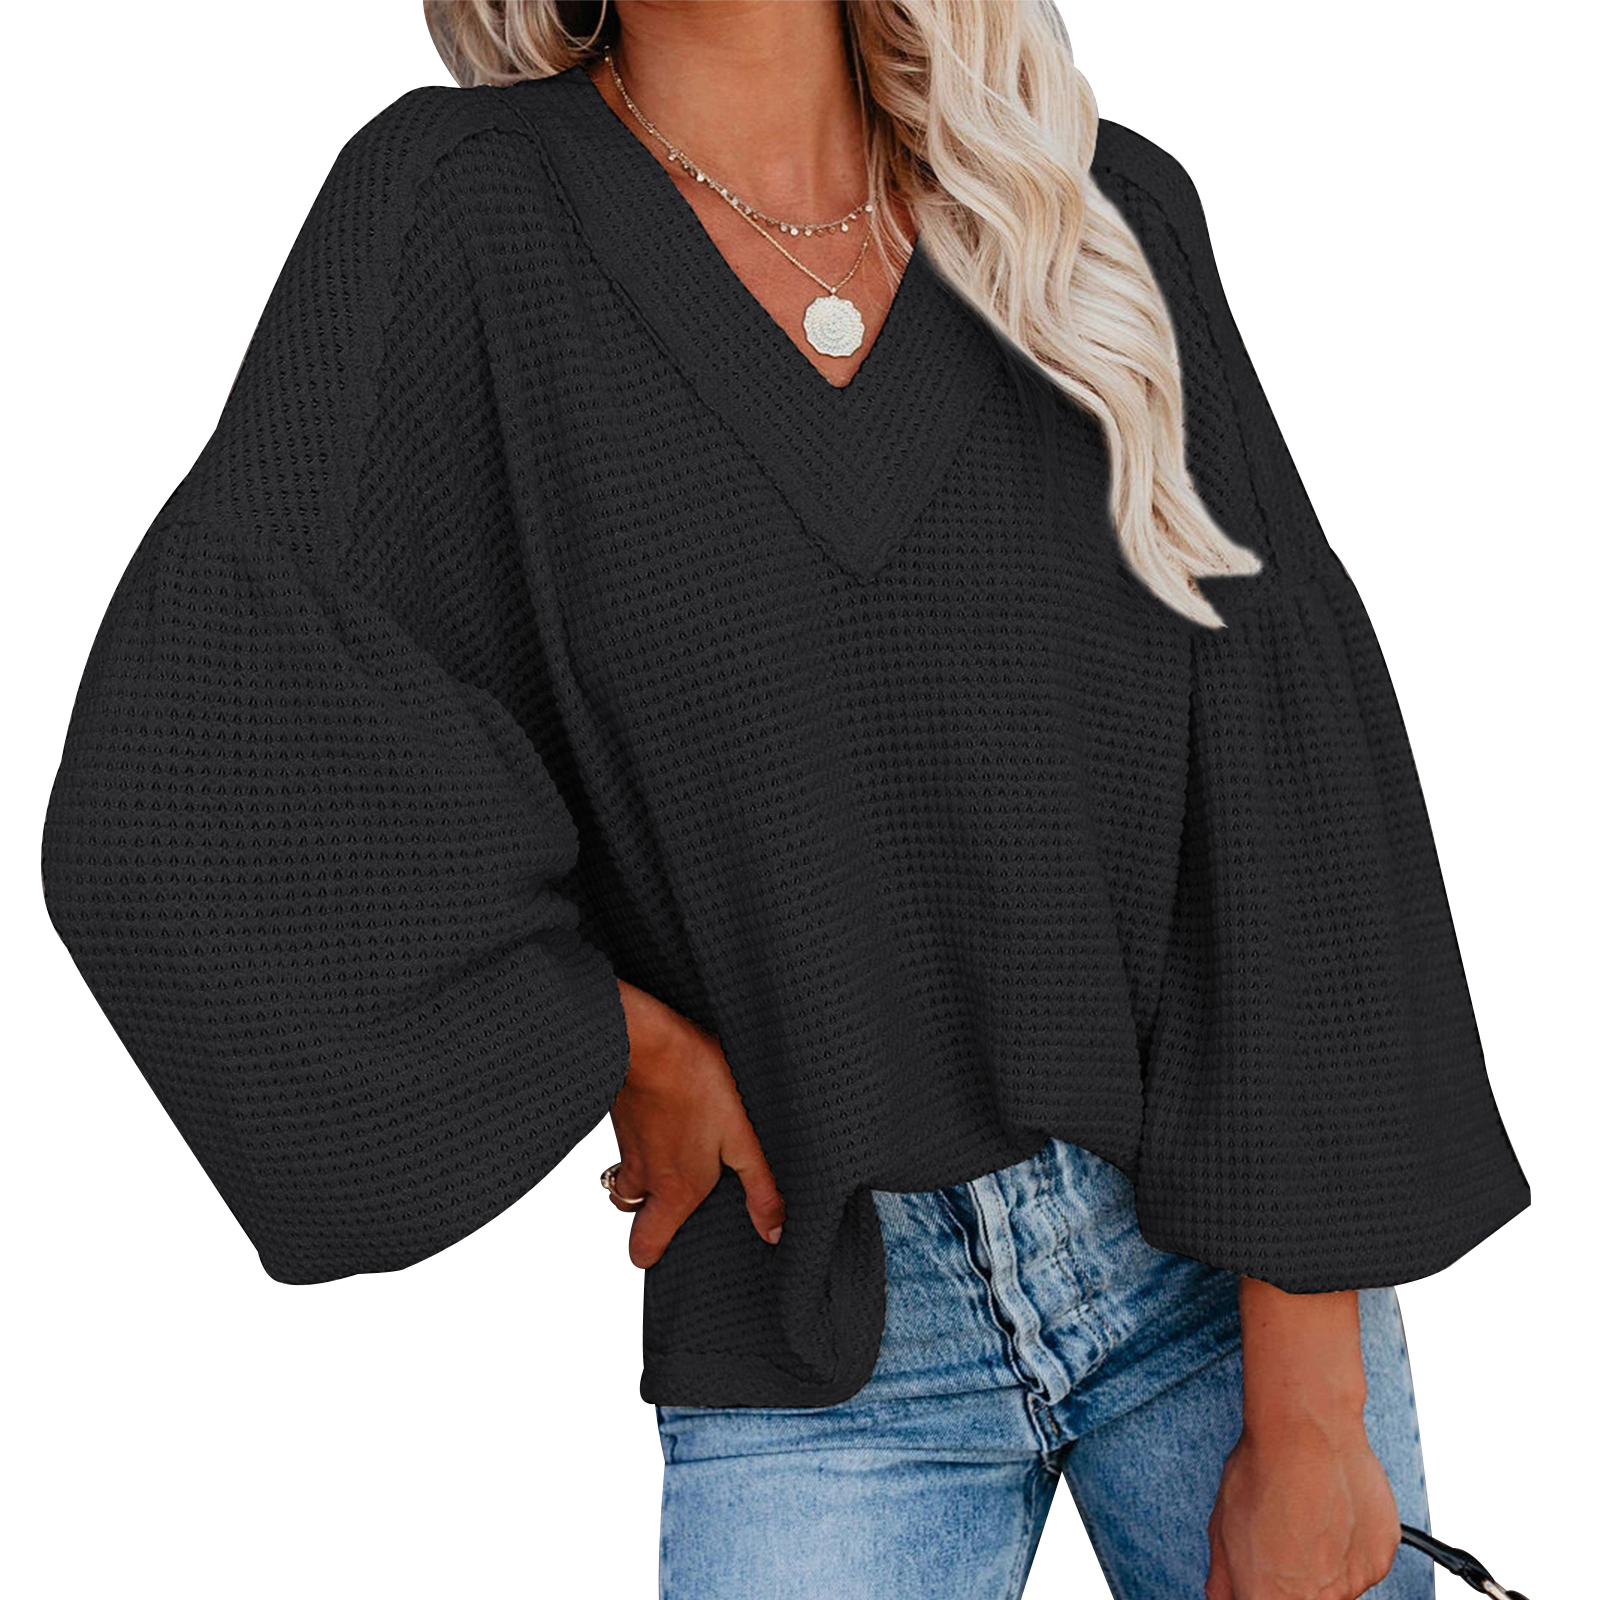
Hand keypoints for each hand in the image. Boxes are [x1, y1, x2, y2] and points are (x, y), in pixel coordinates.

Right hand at [606, 978, 785, 1267]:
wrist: (645, 1036)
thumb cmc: (695, 1083)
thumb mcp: (744, 1138)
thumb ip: (761, 1187)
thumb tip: (774, 1231)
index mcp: (673, 1189)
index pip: (643, 1247)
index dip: (651, 1252)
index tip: (666, 1248)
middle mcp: (643, 1170)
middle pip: (630, 1207)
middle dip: (648, 1208)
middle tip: (674, 1194)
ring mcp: (627, 1139)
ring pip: (626, 1168)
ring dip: (645, 1166)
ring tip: (676, 1145)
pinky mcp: (620, 1109)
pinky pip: (627, 1133)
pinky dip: (642, 1131)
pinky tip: (669, 1106)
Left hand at [1207, 1278, 1399, 1599]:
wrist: (1308, 1430)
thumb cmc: (1263, 1471)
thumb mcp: (1222, 1526)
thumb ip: (1223, 1577)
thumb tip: (1223, 1595)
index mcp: (1271, 1596)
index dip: (1262, 1586)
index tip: (1262, 1574)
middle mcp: (1319, 1599)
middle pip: (1305, 1598)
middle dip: (1293, 1579)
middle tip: (1285, 1541)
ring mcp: (1357, 1581)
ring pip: (1337, 1585)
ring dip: (1325, 1563)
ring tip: (1310, 1516)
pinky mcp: (1381, 1557)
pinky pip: (1364, 1562)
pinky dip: (1351, 1544)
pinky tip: (1334, 1510)